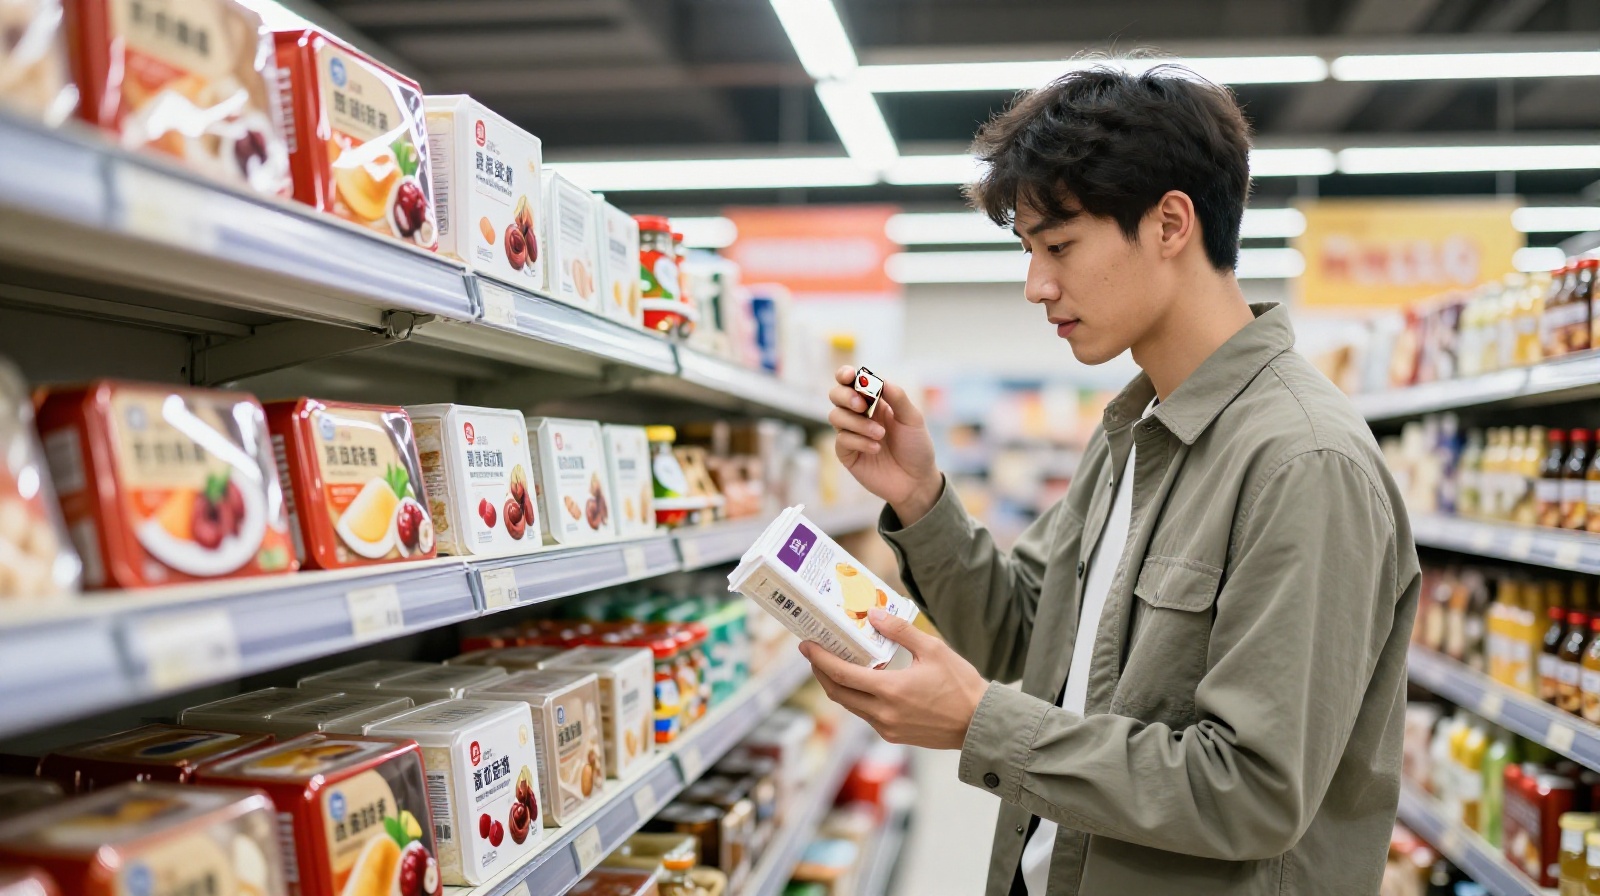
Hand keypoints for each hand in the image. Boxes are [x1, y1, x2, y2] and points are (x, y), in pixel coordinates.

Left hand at [800, 608, 988, 749]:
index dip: (819, 659)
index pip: (841, 674)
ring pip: (850, 706)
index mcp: (890, 691)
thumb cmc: (961, 685)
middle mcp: (883, 713)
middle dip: (820, 672)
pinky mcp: (893, 735)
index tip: (806, 645)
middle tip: (814, 653)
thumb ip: (900, 631)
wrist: (980, 724)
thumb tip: (873, 615)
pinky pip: (865, 714)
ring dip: (837, 685)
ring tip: (834, 665)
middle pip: (837, 693)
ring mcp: (887, 727)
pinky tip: (862, 682)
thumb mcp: (933, 649)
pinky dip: (856, 697)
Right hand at [828, 366, 940, 523]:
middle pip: (836, 395)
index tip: (849, 376)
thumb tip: (879, 380)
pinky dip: (859, 441)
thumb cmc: (916, 447)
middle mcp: (859, 415)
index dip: (845, 375)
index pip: (852, 382)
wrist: (917, 480)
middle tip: (862, 405)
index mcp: (874, 402)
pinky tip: (876, 448)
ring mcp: (851, 434)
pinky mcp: (847, 454)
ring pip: (836, 417)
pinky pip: (842, 440)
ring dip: (857, 423)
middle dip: (845, 396)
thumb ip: (897, 398)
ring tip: (880, 435)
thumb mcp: (913, 419)